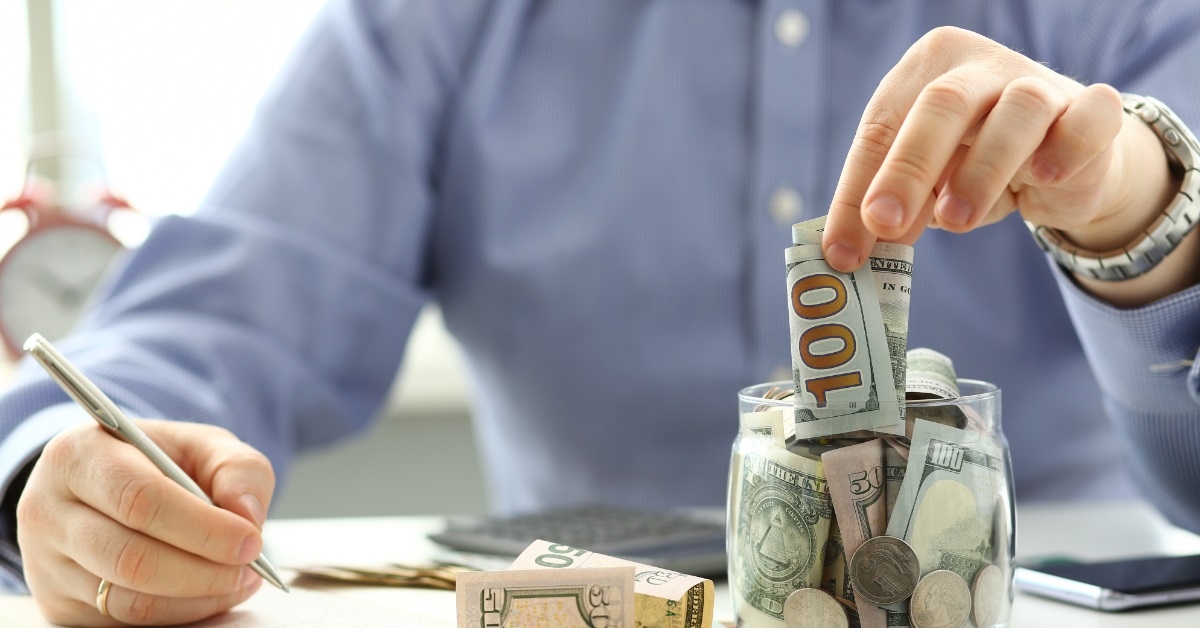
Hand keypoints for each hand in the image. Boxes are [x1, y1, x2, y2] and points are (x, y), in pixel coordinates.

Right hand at [17, 420, 274, 625]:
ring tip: (240, 579)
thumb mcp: (203, 445)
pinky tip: (210, 593)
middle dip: (203, 570)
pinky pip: (123, 623)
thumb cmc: (159, 461)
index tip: (249, 540)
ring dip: (196, 598)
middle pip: (131, 558)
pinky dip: (179, 614)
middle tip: (249, 566)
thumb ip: (238, 469)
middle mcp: (47, 510)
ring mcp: (45, 564)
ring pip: (127, 600)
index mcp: (78, 454)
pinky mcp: (58, 604)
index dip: (202, 527)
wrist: (107, 484)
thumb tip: (247, 516)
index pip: (140, 499)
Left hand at [822, 26, 1179, 292]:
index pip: (881, 128)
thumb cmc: (974, 165)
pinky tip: (1043, 178)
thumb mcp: (924, 187)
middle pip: (940, 104)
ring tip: (956, 221)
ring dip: (981, 170)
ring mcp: (1040, 81)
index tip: (842, 251)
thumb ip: (891, 210)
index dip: (857, 190)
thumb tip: (845, 253)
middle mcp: (980, 65)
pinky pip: (1086, 120)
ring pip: (1016, 110)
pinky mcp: (1092, 110)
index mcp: (925, 70)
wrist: (1064, 164)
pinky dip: (1066, 149)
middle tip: (884, 225)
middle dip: (907, 169)